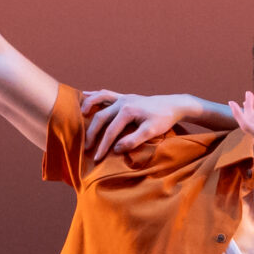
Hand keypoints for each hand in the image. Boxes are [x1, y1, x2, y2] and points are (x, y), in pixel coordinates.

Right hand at [80, 92, 203, 162]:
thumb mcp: (151, 132)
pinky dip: (95, 95)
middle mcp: (122, 102)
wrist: (173, 105)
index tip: (97, 158)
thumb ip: (133, 140)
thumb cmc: (163, 119)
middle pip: (101, 117)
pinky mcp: (125, 97)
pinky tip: (85, 94)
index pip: (111, 131)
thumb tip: (116, 149)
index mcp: (128, 110)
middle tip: (87, 148)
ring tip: (80, 115)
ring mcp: (123, 98)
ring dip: (88, 106)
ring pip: (100, 100)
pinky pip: (106, 94)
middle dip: (92, 134)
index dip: (103, 146)